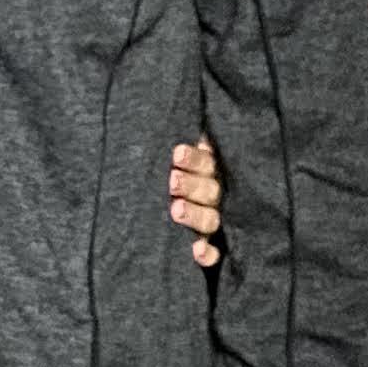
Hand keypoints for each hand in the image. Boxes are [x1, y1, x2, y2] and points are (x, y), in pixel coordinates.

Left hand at [169, 136, 222, 267]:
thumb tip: (150, 111)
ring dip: (196, 215)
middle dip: (191, 184)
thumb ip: (176, 144)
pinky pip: (216, 253)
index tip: (176, 152)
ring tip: (175, 210)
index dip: (194, 158)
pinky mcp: (215, 247)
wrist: (178, 216)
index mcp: (210, 169)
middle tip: (171, 180)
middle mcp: (217, 194)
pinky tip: (196, 252)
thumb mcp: (178, 155)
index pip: (207, 161)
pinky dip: (207, 254)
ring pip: (211, 219)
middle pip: (210, 189)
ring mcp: (217, 220)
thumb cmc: (173, 172)